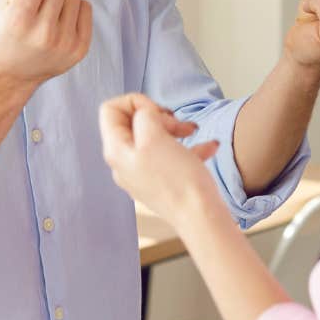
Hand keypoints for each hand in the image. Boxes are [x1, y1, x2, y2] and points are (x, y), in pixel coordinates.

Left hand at [99, 94, 220, 220]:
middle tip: (178, 124)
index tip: (157, 112)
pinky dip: (188, 147)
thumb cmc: (177, 179)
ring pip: (154, 138)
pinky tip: (209, 146)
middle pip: (133, 123)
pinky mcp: (162, 182)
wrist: (200, 217)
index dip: (135, 102)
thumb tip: (146, 114)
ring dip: (175, 129)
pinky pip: (172, 156)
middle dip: (158, 116)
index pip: (110, 109)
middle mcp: (124, 164)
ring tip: (193, 131)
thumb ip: (144, 115)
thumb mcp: (154, 136)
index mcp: (116, 151)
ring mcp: (143, 174)